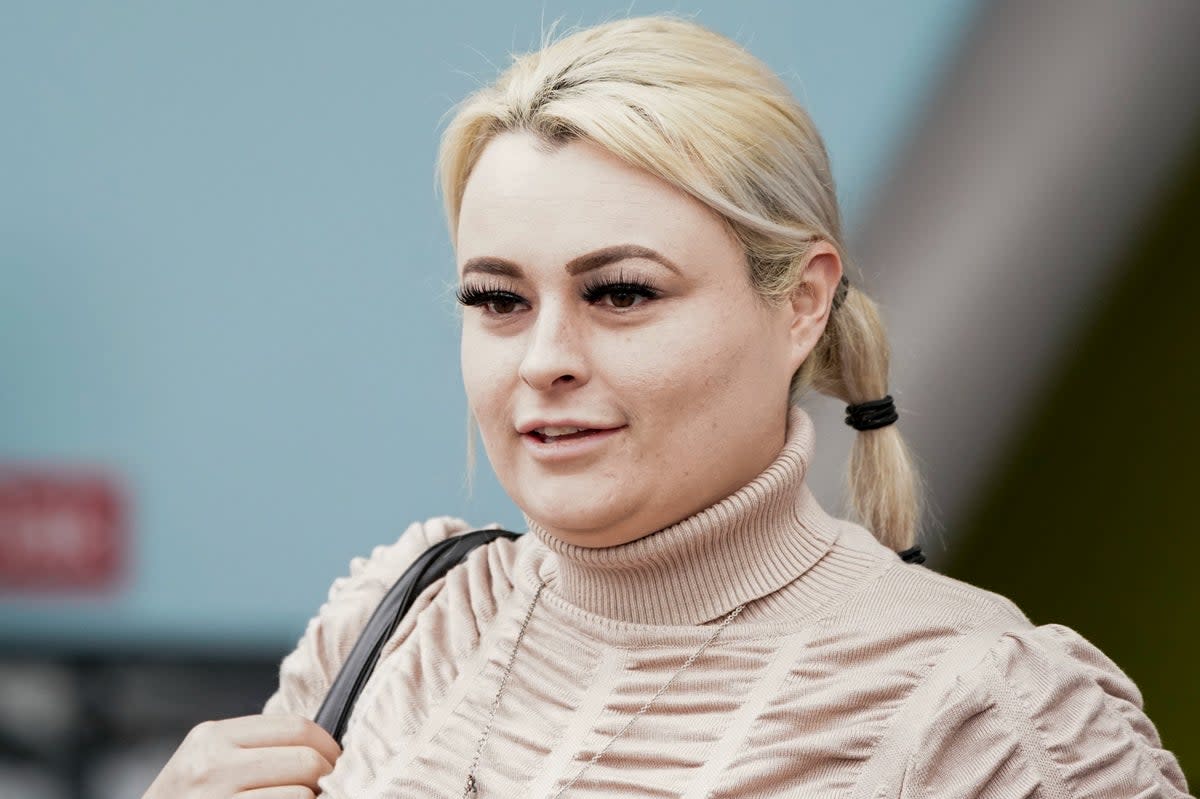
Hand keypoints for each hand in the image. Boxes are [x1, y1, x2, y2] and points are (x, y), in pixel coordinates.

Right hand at [142, 714, 341, 798]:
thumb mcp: (208, 762)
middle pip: (305, 758)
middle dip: (327, 774)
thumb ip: (253, 747)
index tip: (336, 759)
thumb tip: (321, 745)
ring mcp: (215, 798)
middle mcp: (211, 764)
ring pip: (302, 792)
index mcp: (212, 736)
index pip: (296, 726)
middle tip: (329, 786)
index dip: (327, 744)